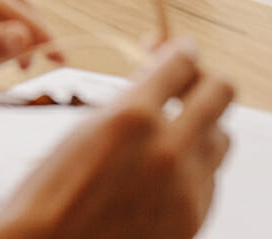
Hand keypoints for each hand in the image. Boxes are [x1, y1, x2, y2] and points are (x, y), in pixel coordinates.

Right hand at [0, 39, 232, 238]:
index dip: (180, 50)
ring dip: (202, 127)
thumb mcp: (85, 130)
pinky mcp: (193, 221)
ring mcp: (186, 190)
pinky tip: (165, 173)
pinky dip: (194, 169)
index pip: (182, 62)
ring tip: (171, 133)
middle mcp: (168, 150)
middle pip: (221, 92)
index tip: (177, 50)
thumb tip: (160, 78)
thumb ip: (131, 102)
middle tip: (185, 83)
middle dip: (203, 79)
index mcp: (132, 117)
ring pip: (221, 137)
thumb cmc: (49, 195)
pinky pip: (210, 179)